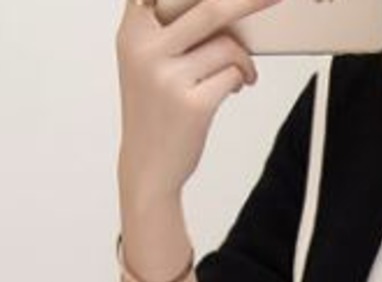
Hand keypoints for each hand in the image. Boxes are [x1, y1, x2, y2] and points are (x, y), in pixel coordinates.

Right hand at [116, 0, 277, 202]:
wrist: (147, 166)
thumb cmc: (155, 109)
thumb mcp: (146, 61)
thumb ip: (170, 28)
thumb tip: (230, 7)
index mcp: (132, 32)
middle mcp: (144, 50)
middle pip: (209, 7)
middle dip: (249, 1)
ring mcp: (167, 78)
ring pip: (227, 45)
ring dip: (243, 57)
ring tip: (243, 71)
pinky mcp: (193, 106)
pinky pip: (233, 74)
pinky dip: (243, 77)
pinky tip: (239, 86)